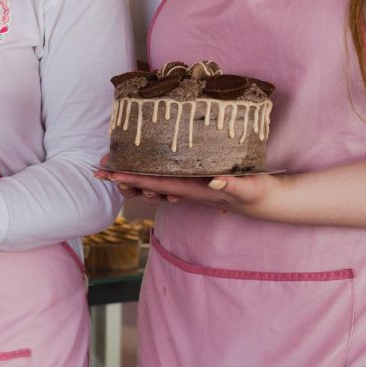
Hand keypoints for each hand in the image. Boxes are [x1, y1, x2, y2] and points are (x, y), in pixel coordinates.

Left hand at [96, 158, 284, 218]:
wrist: (267, 202)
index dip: (134, 178)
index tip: (111, 173)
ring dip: (132, 176)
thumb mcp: (250, 189)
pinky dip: (149, 172)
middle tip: (98, 168)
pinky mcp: (195, 182)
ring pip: (154, 183)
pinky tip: (140, 163)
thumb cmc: (260, 194)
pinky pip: (166, 178)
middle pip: (149, 184)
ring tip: (110, 166)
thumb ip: (233, 186)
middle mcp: (187, 191)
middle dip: (124, 177)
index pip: (158, 183)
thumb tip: (214, 182)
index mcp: (195, 191)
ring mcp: (190, 188)